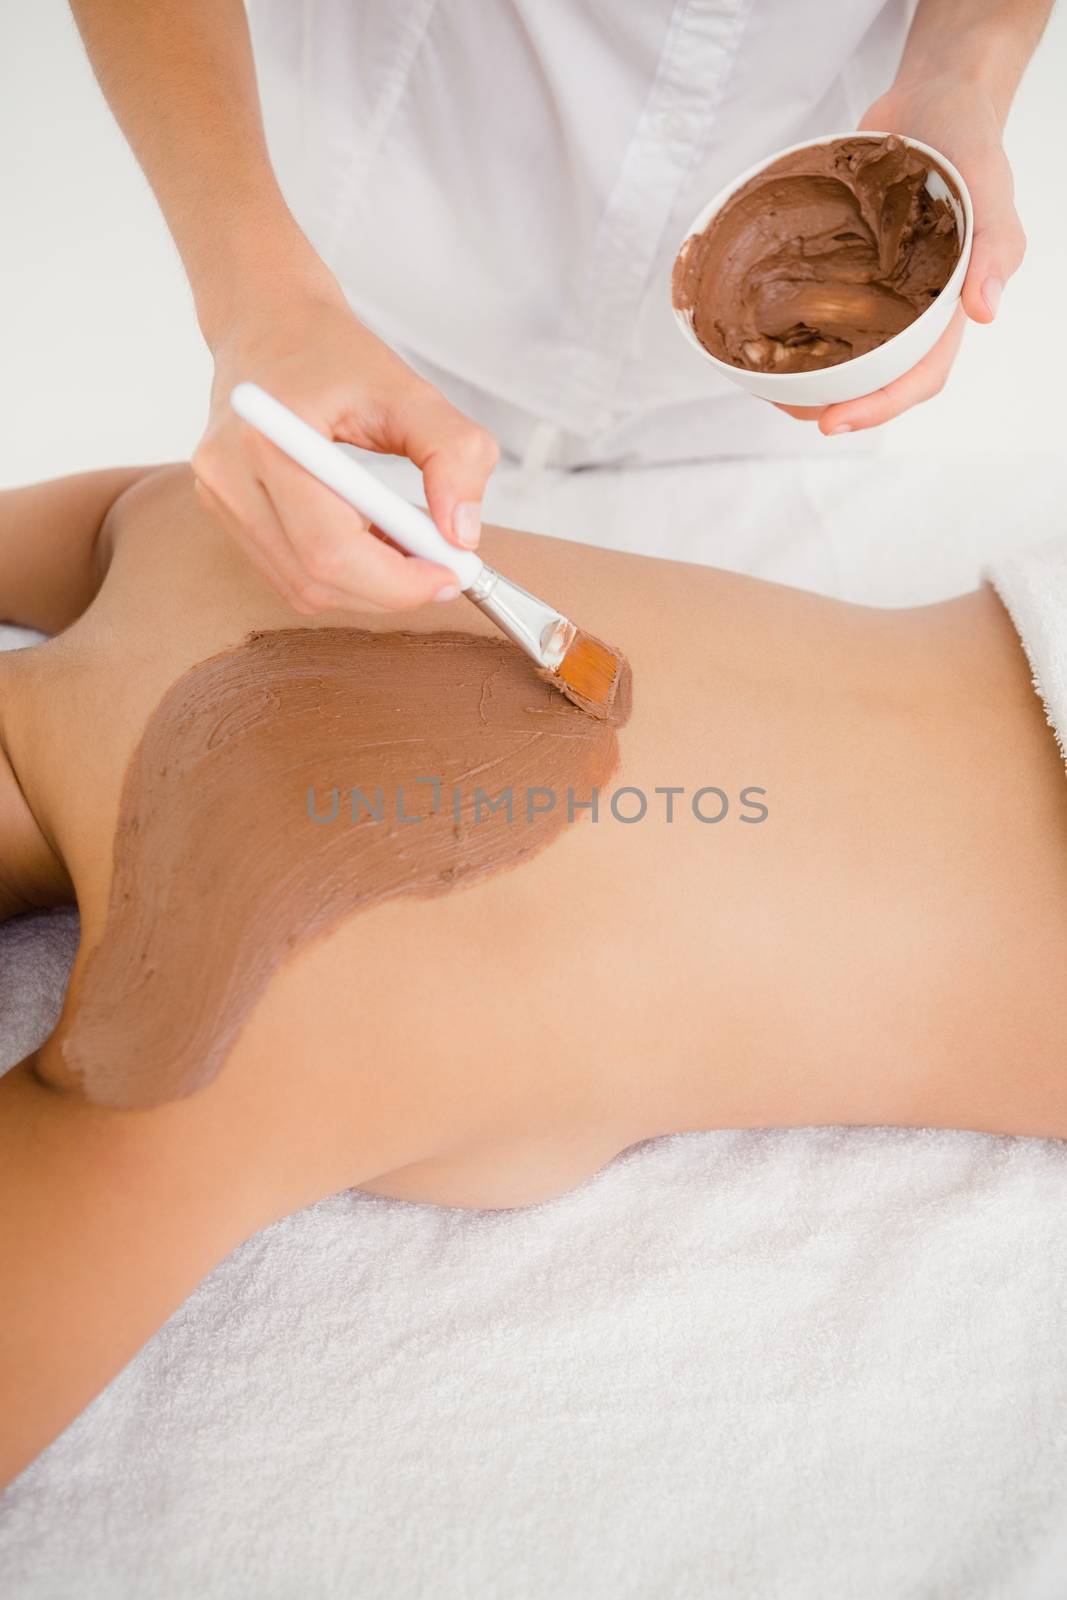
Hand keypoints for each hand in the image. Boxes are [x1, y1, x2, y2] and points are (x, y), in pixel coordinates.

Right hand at [193, 282, 498, 612]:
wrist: (268, 323)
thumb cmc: (335, 352)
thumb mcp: (410, 390)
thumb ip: (453, 455)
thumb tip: (463, 536)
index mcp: (270, 436)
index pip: (331, 548)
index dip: (398, 581)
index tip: (451, 574)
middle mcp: (229, 474)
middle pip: (315, 579)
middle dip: (389, 590)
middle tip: (441, 571)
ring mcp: (218, 498)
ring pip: (301, 587)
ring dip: (366, 587)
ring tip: (407, 550)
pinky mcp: (223, 512)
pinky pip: (288, 573)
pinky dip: (340, 574)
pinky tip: (371, 542)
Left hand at [776, 72, 1025, 435]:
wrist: (934, 96)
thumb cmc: (969, 141)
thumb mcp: (991, 186)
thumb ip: (995, 246)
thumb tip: (986, 313)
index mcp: (946, 307)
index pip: (920, 376)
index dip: (879, 406)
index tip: (832, 422)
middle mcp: (909, 310)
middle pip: (873, 378)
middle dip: (829, 403)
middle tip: (784, 405)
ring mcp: (875, 292)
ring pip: (841, 351)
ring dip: (804, 373)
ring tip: (763, 377)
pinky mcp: (845, 268)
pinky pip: (817, 307)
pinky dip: (790, 323)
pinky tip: (755, 327)